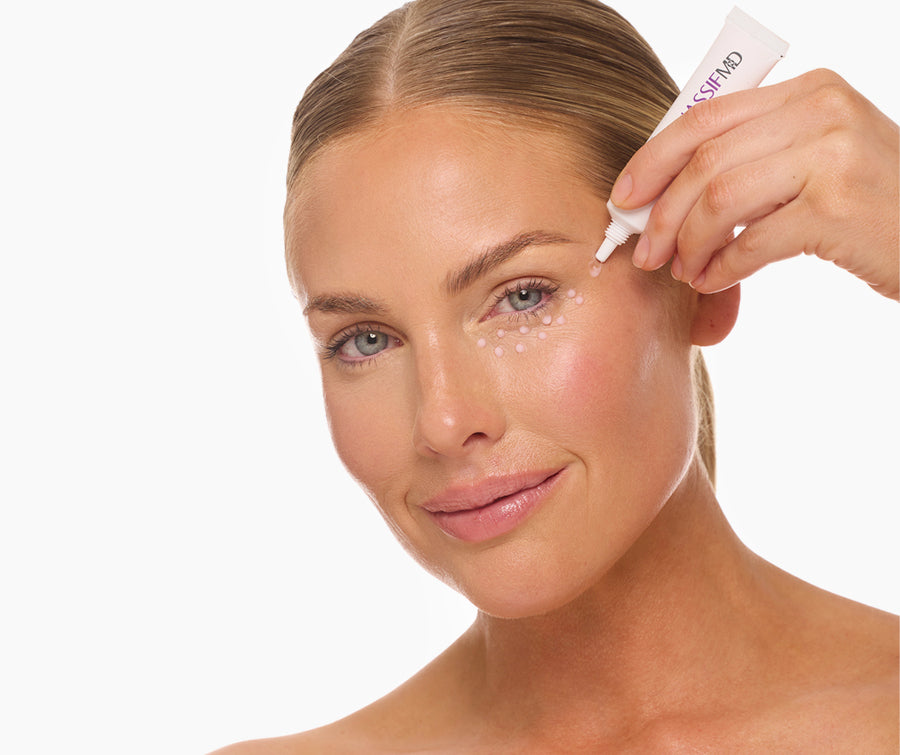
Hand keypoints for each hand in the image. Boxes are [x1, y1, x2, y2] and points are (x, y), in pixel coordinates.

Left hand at [610, 69, 898, 300]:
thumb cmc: (874, 202)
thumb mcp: (819, 157)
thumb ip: (757, 156)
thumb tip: (667, 191)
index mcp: (808, 91)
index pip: (705, 117)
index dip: (653, 159)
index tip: (626, 197)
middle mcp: (820, 112)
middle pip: (704, 160)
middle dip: (663, 214)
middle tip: (646, 253)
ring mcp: (833, 156)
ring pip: (719, 197)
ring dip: (689, 244)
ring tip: (684, 271)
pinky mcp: (838, 208)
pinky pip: (753, 240)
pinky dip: (722, 266)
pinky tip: (713, 280)